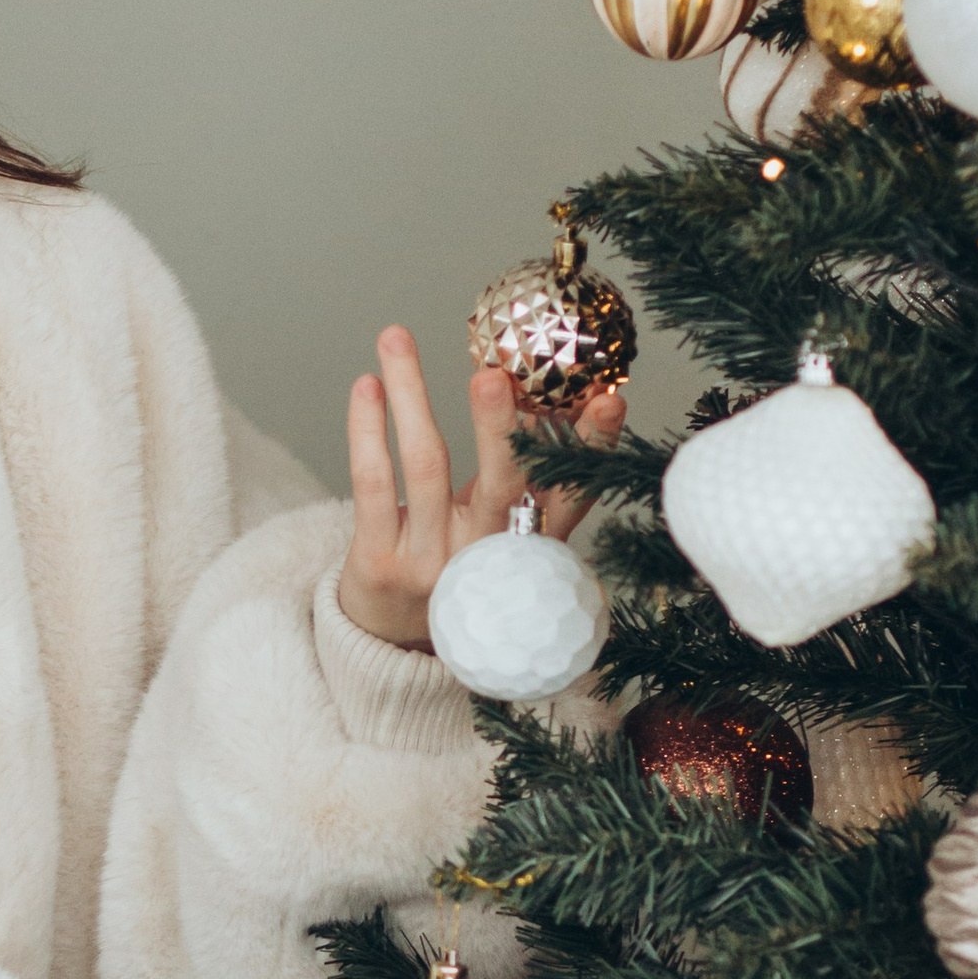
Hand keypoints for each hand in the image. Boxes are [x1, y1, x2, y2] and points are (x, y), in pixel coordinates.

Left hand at [335, 326, 625, 653]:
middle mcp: (485, 559)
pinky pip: (372, 483)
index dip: (591, 450)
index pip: (571, 497)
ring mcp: (429, 564)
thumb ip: (527, 478)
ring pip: (425, 466)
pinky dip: (367, 428)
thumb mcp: (502, 532)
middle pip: (500, 485)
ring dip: (411, 394)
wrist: (391, 641)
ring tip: (397, 337)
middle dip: (497, 425)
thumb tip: (547, 388)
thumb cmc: (456, 563)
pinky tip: (367, 385)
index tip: (609, 398)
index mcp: (529, 549)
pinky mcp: (377, 563)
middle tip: (491, 374)